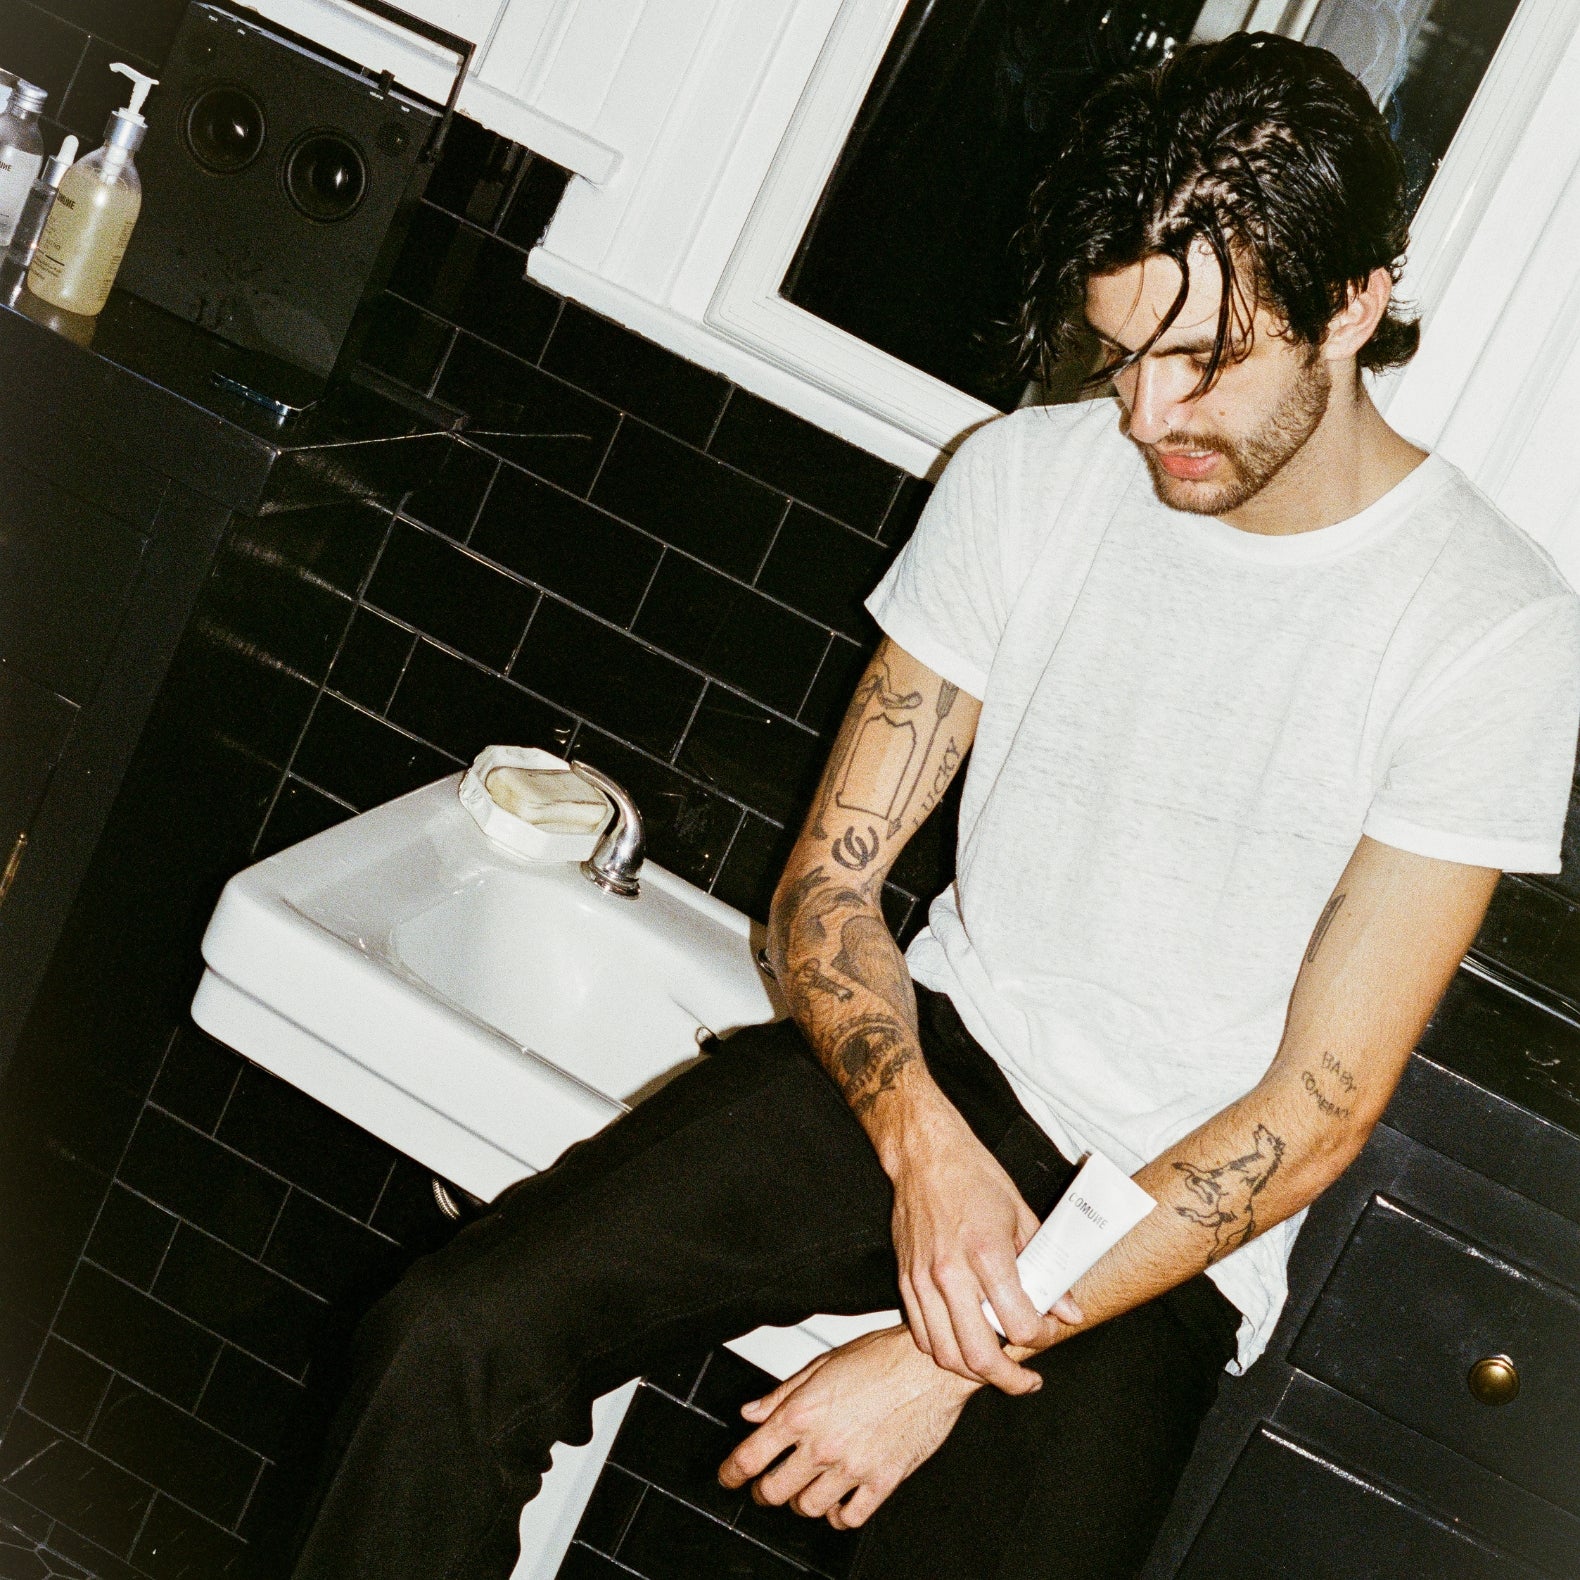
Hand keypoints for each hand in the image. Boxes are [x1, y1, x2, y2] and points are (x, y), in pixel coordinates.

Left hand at [717, 1326, 975, 1528]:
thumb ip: (782, 1393)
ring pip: (809, 1508)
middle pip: (774, 1491)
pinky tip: (839, 1503)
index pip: (750, 1457)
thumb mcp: (822, 1364)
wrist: (931, 1366)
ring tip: (805, 1490)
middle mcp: (823, 1444)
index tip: (728, 1478)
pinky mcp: (882, 1482)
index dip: (731, 1473)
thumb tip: (752, 1411)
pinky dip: (839, 1516)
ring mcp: (853, 1467)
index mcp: (802, 1413)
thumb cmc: (881, 1357)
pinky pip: (850, 1517)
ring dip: (801, 1502)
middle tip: (766, 1486)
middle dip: (764, 1492)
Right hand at [881, 1088, 1082, 1390]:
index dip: (1041, 1338)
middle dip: (1010, 1379)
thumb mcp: (1022, 1215)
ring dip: (975, 1373)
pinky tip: (963, 1345)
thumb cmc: (973, 1176)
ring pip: (946, 1354)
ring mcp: (922, 1280)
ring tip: (996, 1369)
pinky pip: (922, 1335)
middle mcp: (951, 1273)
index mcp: (987, 1254)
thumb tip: (1068, 1310)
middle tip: (1027, 1380)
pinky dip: (944, 1351)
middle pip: (980, 1356)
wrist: (925, 1154)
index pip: (1019, 1324)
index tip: (1048, 1332)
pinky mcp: (904, 1280)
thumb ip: (1046, 1267)